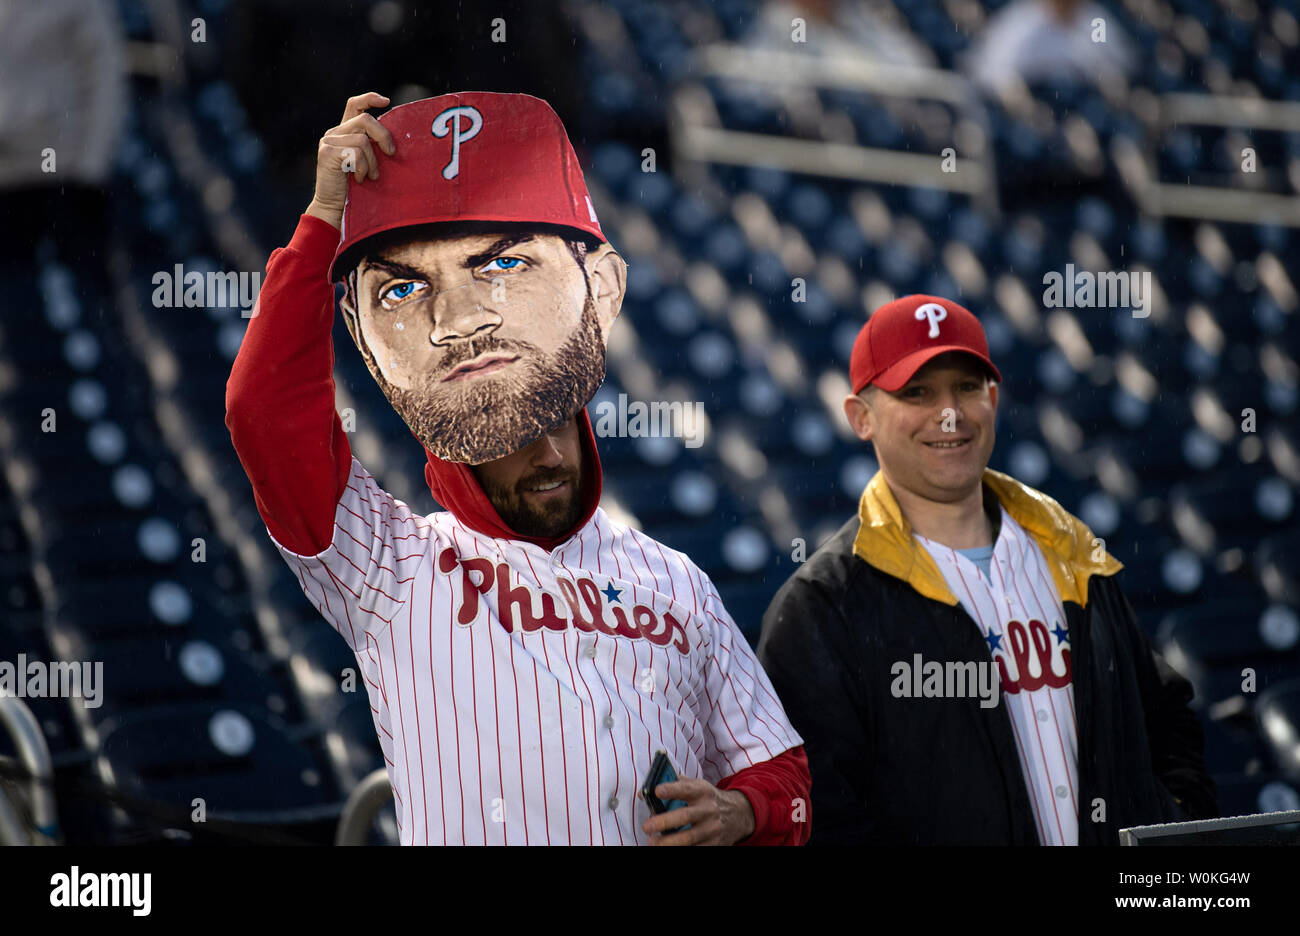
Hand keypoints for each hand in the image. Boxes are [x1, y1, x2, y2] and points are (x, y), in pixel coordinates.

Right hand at [305, 91, 395, 230]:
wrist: (334, 208)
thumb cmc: (356, 189)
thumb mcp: (368, 162)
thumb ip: (373, 147)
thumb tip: (393, 140)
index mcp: (344, 132)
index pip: (354, 104)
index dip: (370, 98)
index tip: (387, 101)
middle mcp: (334, 132)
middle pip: (366, 120)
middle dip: (384, 136)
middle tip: (391, 154)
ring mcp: (328, 141)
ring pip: (362, 139)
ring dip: (373, 161)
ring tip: (370, 176)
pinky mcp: (327, 152)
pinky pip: (356, 152)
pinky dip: (363, 167)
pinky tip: (358, 179)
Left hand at [641, 778, 755, 845]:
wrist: (738, 814)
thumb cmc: (708, 799)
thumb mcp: (696, 786)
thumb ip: (672, 786)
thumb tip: (644, 793)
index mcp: (702, 791)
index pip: (686, 789)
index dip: (671, 790)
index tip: (656, 791)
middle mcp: (708, 809)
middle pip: (685, 816)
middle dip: (664, 822)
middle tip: (646, 826)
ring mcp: (712, 828)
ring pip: (689, 837)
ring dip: (668, 842)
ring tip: (652, 842)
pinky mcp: (714, 844)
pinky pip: (697, 849)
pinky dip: (681, 850)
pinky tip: (666, 849)